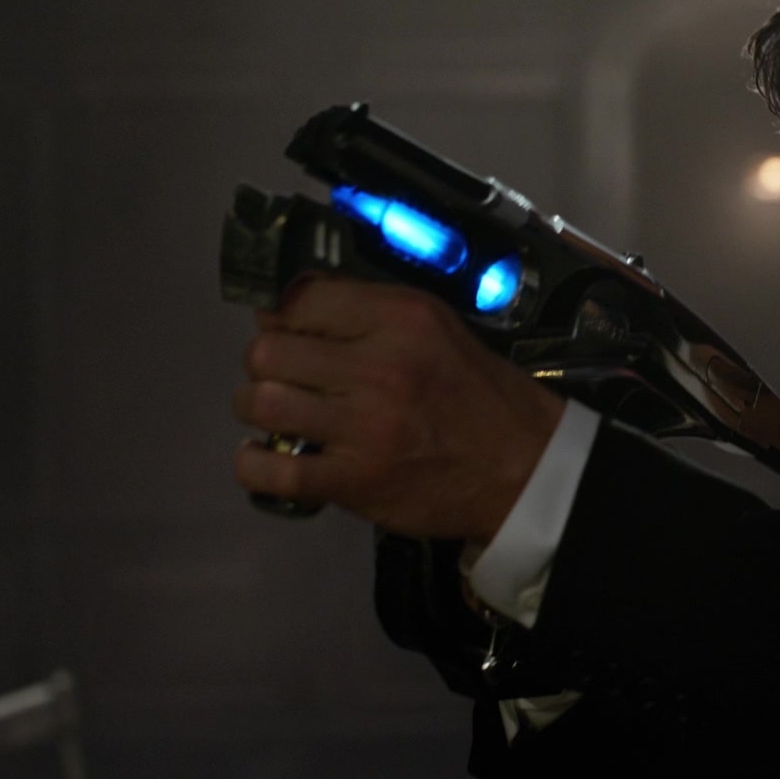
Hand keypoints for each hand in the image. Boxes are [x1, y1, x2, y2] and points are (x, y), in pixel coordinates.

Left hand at [232, 275, 564, 541]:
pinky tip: (267, 459)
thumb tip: (283, 312)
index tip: (291, 334)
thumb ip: (369, 314)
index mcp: (402, 319)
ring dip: (258, 411)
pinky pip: (270, 472)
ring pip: (261, 404)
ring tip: (281, 417)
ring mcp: (365, 426)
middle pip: (268, 351)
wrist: (526, 468)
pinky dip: (253, 466)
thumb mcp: (437, 329)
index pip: (302, 298)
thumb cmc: (479, 395)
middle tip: (286, 379)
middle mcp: (380, 366)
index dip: (282, 317)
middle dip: (265, 365)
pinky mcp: (356, 481)